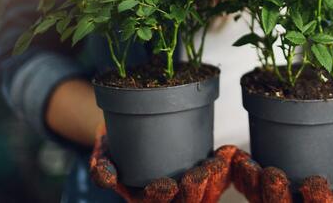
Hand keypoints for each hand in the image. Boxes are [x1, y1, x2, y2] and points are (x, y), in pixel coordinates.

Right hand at [89, 124, 236, 202]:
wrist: (131, 135)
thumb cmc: (116, 147)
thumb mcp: (103, 156)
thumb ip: (103, 168)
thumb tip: (106, 175)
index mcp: (144, 201)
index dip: (161, 198)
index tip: (166, 185)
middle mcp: (169, 200)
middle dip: (195, 191)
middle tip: (199, 172)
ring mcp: (188, 190)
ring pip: (207, 196)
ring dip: (215, 181)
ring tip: (216, 163)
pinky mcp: (204, 176)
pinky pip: (220, 179)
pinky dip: (226, 168)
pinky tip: (229, 153)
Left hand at [230, 116, 332, 202]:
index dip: (316, 200)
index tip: (315, 182)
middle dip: (275, 196)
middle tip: (274, 174)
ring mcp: (279, 195)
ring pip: (260, 200)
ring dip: (252, 184)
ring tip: (249, 166)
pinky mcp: (263, 181)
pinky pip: (247, 183)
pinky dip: (241, 171)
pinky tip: (236, 157)